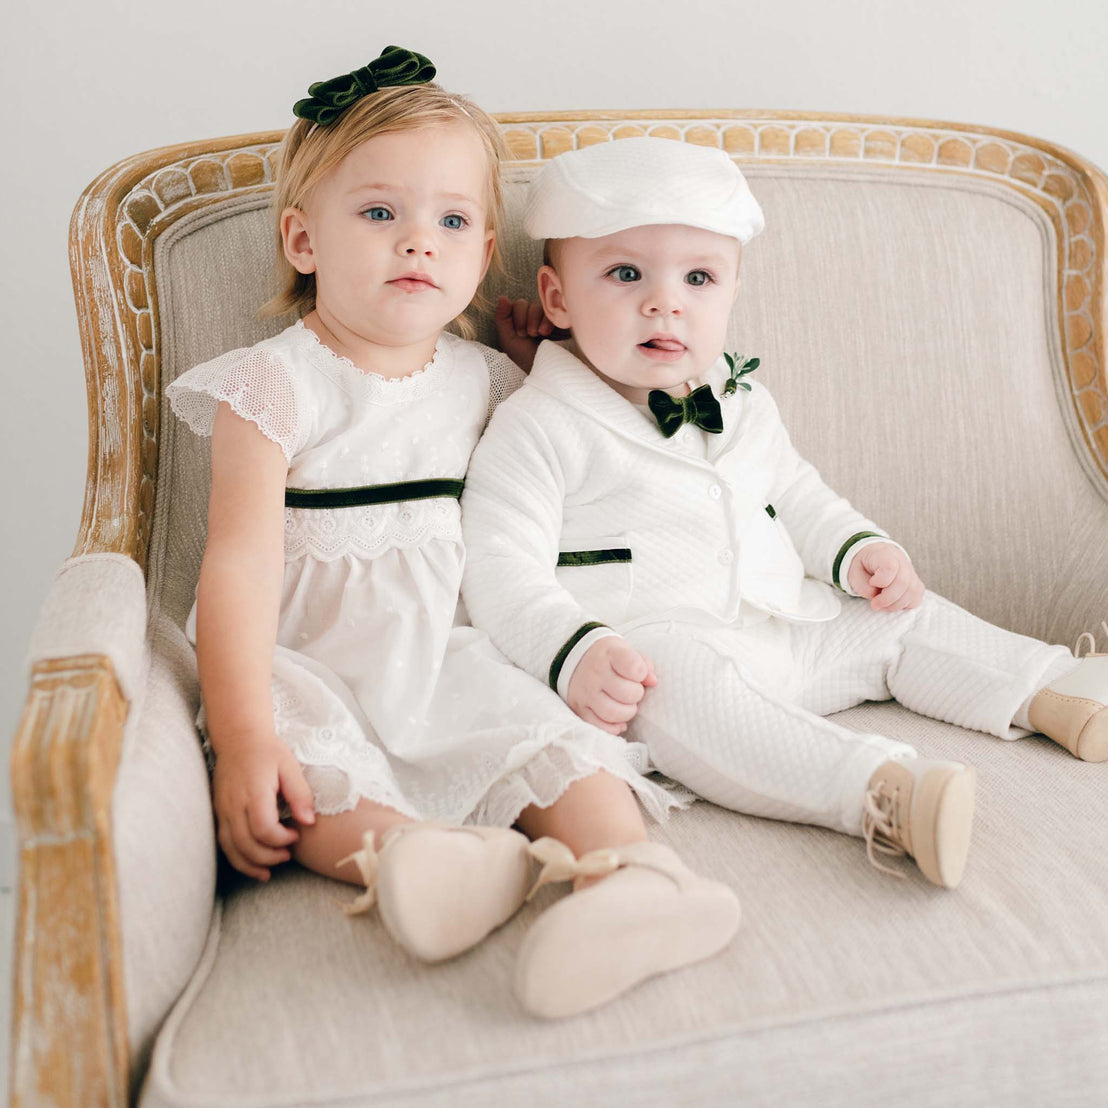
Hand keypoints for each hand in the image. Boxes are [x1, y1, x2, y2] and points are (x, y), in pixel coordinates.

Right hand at [211, 733, 315, 879]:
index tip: (297, 833)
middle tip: (288, 853)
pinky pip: (224, 844)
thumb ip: (300, 794)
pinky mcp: (218, 814)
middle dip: (269, 856)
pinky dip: (238, 859)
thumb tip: (309, 822)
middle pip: (246, 844)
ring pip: (232, 848)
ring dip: (251, 864)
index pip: (263, 828)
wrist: (239, 739)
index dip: (282, 839)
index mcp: (254, 791)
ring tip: (270, 871)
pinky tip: (253, 866)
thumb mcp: (290, 766)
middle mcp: (234, 804)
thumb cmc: (268, 751)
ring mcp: (223, 810)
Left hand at [494, 296, 555, 372]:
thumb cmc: (526, 360)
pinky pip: (556, 308)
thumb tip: (502, 297)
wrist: (546, 374)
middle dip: (527, 318)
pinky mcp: (565, 322)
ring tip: (541, 335)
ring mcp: (553, 320)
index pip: (519, 304)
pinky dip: (549, 317)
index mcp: (524, 322)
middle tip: (531, 335)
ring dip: (537, 318)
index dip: (517, 316)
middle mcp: (538, 319)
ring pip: (542, 305)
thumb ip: (502, 318)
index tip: (521, 334)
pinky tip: (549, 331)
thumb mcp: (509, 340)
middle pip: (530, 303)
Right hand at [566, 637, 657, 734]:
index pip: (634, 667)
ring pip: (614, 714)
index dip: (642, 674)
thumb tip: (653, 681)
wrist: (576, 660)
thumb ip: (643, 664)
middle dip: (636, 694)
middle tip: (632, 691)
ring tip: (625, 704)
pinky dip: (614, 727)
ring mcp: (586, 693)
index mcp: (609, 654)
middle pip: (629, 694)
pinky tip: (618, 719)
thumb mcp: (625, 651)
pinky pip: (600, 726)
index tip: (639, 674)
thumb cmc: (608, 658)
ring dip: (627, 712)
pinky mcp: (579, 709)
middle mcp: (595, 673)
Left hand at [847, 542, 924, 611]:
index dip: (881, 581)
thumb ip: (863, 587)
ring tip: (882, 604)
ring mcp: (911, 572)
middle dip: (887, 599)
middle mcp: (902, 562)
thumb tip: (876, 597)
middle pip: (903, 583)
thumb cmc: (863, 565)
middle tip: (874, 604)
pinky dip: (904, 605)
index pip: (890, 568)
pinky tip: (892, 603)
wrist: (873, 556)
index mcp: (884, 555)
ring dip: (895, 604)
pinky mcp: (916, 583)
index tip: (872, 582)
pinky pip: (916, 597)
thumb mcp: (854, 573)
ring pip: (912, 592)